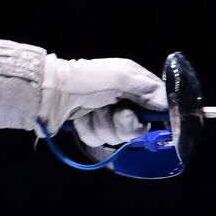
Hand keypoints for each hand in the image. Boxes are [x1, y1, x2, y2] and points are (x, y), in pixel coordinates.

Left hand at [39, 53, 168, 144]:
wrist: (48, 92)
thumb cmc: (86, 80)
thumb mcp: (121, 76)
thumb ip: (149, 89)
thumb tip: (167, 105)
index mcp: (134, 82)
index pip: (158, 104)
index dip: (155, 114)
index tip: (147, 118)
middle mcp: (123, 100)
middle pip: (140, 126)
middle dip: (125, 124)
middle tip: (116, 113)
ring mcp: (107, 115)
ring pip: (119, 136)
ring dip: (103, 126)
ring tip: (91, 113)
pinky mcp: (91, 128)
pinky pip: (99, 140)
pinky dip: (89, 130)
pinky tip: (80, 119)